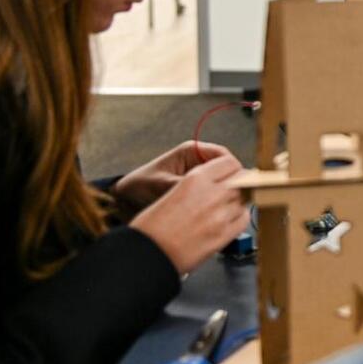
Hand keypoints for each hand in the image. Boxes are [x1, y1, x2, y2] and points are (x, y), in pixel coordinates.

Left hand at [112, 141, 237, 210]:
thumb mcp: (161, 186)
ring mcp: (198, 175)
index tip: (240, 185)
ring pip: (222, 183)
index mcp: (191, 151)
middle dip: (231, 184)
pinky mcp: (196, 189)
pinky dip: (214, 202)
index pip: (224, 157)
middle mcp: (198, 161)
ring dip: (222, 195)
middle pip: (227, 170)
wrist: (123, 200)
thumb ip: (184, 187)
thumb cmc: (138, 187)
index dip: (234, 171)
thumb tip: (206, 191)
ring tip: (221, 207)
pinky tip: (212, 212)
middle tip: (233, 200)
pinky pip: (213, 193)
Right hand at [130, 156, 249, 274]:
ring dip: (238, 200)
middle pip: (242, 179)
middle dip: (238, 182)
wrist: (146, 253)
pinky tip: (227, 220)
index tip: (230, 173)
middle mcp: (212, 194)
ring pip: (245, 198)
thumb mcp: (169, 188)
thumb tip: (217, 178)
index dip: (231, 168)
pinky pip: (244, 219)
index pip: (230, 162)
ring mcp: (221, 215)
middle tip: (230, 189)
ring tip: (223, 207)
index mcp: (195, 179)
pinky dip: (239, 217)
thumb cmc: (151, 224)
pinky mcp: (224, 235)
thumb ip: (198, 181)